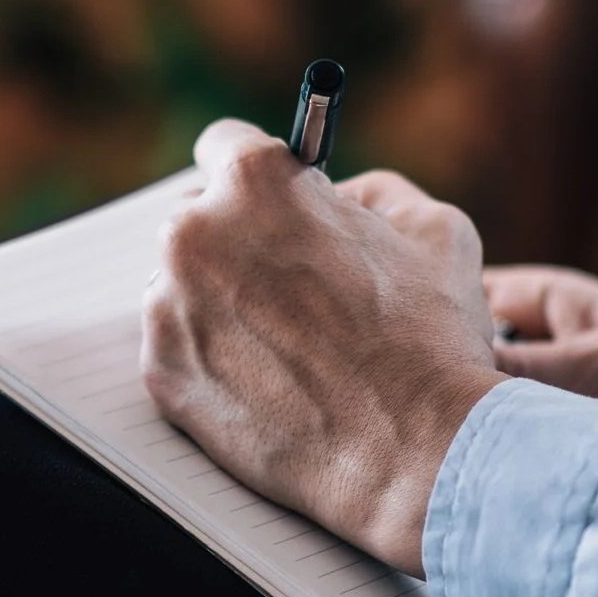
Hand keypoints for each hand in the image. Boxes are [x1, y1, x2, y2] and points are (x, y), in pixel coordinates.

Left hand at [143, 121, 504, 577]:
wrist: (415, 451)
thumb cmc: (432, 337)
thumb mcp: (435, 230)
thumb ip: (374, 193)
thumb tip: (339, 193)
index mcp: (254, 182)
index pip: (225, 144)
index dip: (258, 175)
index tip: (271, 200)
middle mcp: (194, 234)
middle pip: (198, 219)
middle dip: (237, 242)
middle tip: (288, 283)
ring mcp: (168, 307)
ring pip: (183, 288)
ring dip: (222, 304)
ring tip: (289, 346)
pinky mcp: (162, 374)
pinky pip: (179, 349)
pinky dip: (215, 361)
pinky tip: (270, 383)